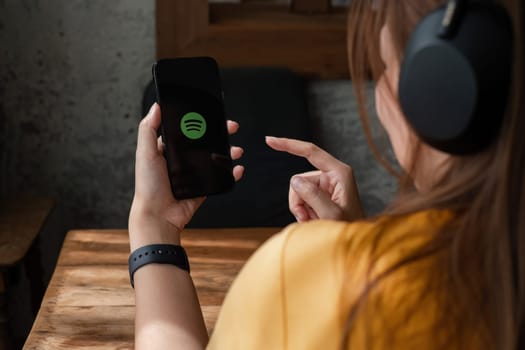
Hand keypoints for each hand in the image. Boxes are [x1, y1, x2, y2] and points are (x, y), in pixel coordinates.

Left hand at [128, 103, 243, 249]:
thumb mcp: (145, 153)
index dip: (200, 121)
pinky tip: (237, 168)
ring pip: (215, 158)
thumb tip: (155, 107)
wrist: (158, 216)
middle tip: (231, 127)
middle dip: (220, 134)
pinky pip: (219, 178)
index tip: (212, 115)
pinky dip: (231, 173)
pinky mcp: (202, 187)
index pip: (187, 130)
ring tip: (236, 150)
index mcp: (168, 150)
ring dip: (228, 152)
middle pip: (205, 142)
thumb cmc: (148, 187)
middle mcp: (181, 160)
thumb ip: (148, 129)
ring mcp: (193, 174)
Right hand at [266, 136, 362, 221]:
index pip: (310, 151)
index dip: (289, 145)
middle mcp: (332, 175)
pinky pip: (301, 198)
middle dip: (299, 201)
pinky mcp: (321, 194)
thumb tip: (295, 180)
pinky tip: (313, 220)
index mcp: (339, 172)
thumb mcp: (331, 214)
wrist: (353, 242)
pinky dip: (303, 211)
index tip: (269, 140)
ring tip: (312, 221)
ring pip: (298, 191)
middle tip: (308, 219)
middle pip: (299, 179)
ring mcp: (326, 185)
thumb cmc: (349, 228)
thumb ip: (313, 195)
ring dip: (301, 208)